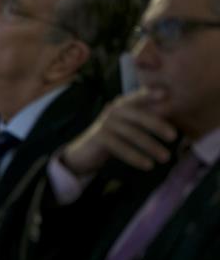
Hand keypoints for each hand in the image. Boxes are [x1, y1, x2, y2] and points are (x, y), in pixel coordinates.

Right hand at [60, 89, 176, 175]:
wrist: (85, 152)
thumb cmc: (114, 137)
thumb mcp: (130, 125)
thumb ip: (148, 117)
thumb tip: (174, 112)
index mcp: (123, 104)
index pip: (139, 98)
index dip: (150, 95)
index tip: (165, 94)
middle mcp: (113, 110)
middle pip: (138, 115)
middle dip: (157, 125)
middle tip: (173, 136)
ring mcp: (105, 123)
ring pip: (131, 133)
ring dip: (150, 146)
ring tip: (165, 158)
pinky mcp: (99, 137)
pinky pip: (120, 147)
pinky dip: (135, 157)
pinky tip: (147, 165)